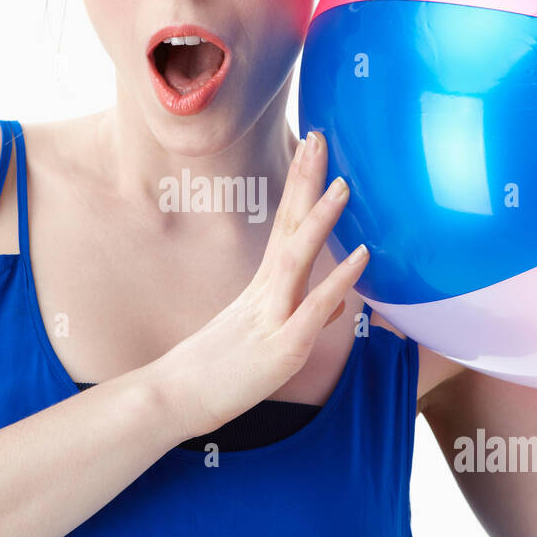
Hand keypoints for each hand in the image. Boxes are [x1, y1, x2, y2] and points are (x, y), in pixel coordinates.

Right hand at [154, 131, 369, 438]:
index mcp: (263, 287)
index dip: (301, 185)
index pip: (286, 224)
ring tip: (345, 184)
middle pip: (289, 224)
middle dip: (306, 180)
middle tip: (320, 136)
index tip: (313, 147)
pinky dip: (339, 279)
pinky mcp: (282, 347)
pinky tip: (361, 256)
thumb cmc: (220, 372)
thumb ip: (305, 316)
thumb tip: (338, 302)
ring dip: (321, 219)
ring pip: (299, 257)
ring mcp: (273, 316)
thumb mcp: (269, 340)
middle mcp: (267, 292)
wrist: (174, 399)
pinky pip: (313, 307)